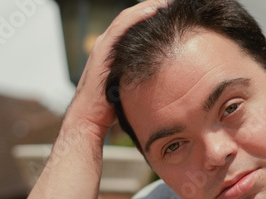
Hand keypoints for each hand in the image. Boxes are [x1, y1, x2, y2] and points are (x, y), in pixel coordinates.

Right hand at [66, 0, 167, 140]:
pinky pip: (122, 26)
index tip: (175, 15)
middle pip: (134, 18)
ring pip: (129, 17)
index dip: (155, 18)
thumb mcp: (133, 87)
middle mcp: (109, 44)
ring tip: (168, 2)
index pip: (138, 27)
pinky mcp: (103, 50)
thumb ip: (145, 78)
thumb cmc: (111, 109)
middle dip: (154, 8)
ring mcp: (104, 45)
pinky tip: (154, 9)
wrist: (89, 119)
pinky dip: (138, 15)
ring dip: (149, 6)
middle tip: (174, 4)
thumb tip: (171, 81)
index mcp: (116, 51)